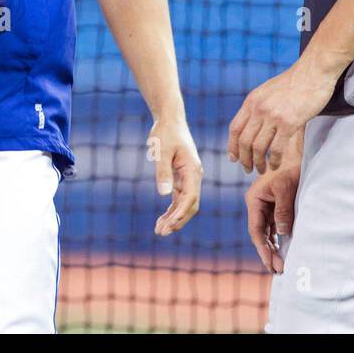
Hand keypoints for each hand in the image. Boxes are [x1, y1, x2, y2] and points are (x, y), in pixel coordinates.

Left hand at [147, 116, 202, 235]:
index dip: (181, 213)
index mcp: (192, 170)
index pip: (191, 197)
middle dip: (178, 220)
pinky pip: (178, 199)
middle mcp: (194, 176)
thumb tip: (163, 194)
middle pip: (190, 205)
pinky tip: (162, 220)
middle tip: (161, 233)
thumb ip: (163, 172)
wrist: (169, 120)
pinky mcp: (181, 178)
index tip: (169, 225)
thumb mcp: (161, 151)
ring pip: (184, 204)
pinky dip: (171, 210)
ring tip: (159, 231)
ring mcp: (188, 178)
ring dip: (174, 218)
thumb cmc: (165, 133)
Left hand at [228, 61, 334, 173]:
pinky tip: (276, 164)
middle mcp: (259, 109)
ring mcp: (273, 116)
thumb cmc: (294, 82)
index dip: (232, 146)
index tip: (233, 158)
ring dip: (258, 163)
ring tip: (262, 170)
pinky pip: (276, 148)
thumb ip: (258, 105)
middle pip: (244, 141)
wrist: (313, 72)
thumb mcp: (267, 90)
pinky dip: (274, 160)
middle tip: (248, 169)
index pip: (235, 128)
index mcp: (252, 101)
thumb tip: (252, 122)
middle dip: (244, 159)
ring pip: (258, 148)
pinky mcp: (289, 123)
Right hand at [246, 164, 299, 273]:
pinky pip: (275, 227)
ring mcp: (266, 206)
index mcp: (254, 199)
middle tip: (278, 270)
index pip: (256, 230)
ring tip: (280, 266)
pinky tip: (283, 251)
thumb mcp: (286, 189)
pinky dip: (278, 239)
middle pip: (260, 234)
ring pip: (267, 232)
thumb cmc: (291, 168)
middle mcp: (257, 204)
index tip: (271, 263)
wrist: (298, 153)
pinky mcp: (276, 207)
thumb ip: (283, 211)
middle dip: (268, 252)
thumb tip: (281, 234)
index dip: (263, 248)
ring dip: (273, 248)